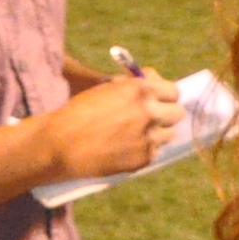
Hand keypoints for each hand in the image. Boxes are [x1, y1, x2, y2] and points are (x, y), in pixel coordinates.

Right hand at [39, 73, 181, 181]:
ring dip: (157, 132)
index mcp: (139, 90)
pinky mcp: (143, 158)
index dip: (165, 95)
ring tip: (135, 134)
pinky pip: (155, 151)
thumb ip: (135, 85)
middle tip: (154, 118)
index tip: (159, 100)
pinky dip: (144, 149)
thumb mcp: (107, 89)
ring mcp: (147, 137)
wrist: (61, 144)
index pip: (173, 91)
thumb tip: (155, 80)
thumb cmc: (80, 112)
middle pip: (177, 113)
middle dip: (166, 114)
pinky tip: (125, 147)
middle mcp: (147, 112)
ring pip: (169, 134)